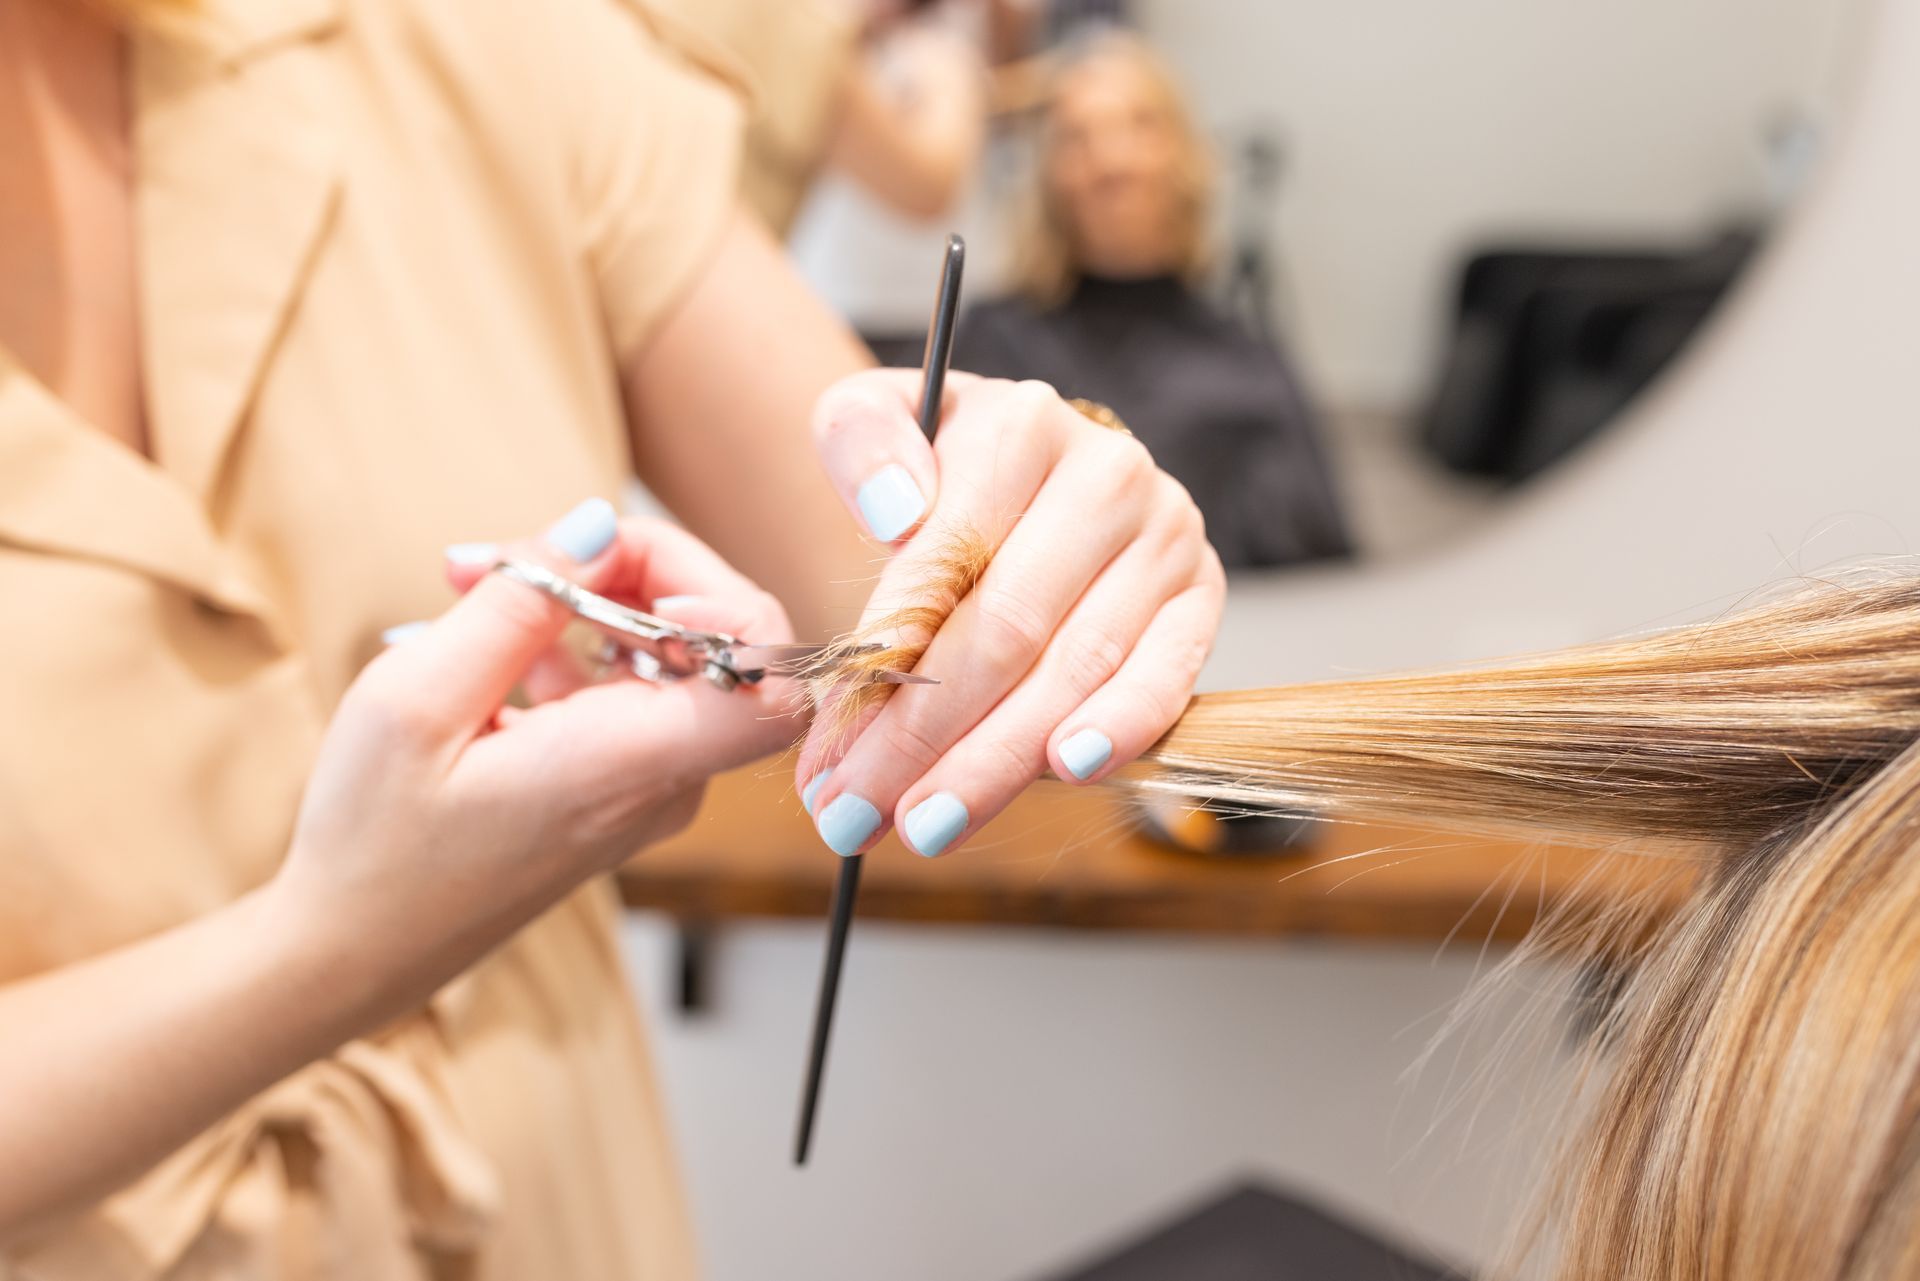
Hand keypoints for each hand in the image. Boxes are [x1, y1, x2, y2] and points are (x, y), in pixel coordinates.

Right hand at [276, 501, 796, 1003]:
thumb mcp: (416, 698)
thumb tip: (599, 522)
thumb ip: (521, 603)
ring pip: (671, 655)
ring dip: (588, 600)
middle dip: (625, 567)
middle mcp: (667, 781)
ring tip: (474, 587)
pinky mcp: (623, 789)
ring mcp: (652, 789)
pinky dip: (575, 647)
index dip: (727, 600)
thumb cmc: (374, 840)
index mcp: (633, 765)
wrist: (352, 951)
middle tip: (509, 557)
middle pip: (722, 641)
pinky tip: (493, 648)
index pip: (775, 680)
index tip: (624, 572)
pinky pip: (635, 691)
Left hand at [798, 372, 1225, 857]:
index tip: (828, 741)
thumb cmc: (936, 467)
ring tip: (925, 823)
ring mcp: (1165, 540)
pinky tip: (1063, 774)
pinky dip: (1118, 731)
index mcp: (1023, 426)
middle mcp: (1109, 475)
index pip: (947, 560)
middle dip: (923, 736)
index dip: (883, 660)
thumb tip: (893, 513)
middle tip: (855, 811)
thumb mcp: (873, 421)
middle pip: (1008, 629)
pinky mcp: (1200, 601)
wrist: (1023, 471)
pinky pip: (1165, 681)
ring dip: (995, 762)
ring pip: (1076, 670)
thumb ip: (860, 442)